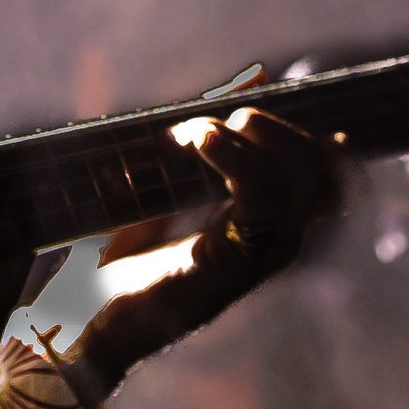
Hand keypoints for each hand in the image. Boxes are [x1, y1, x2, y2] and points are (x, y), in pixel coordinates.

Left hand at [67, 106, 343, 398]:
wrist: (78, 327)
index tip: (262, 109)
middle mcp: (272, 246)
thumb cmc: (113, 264)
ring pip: (295, 181)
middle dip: (278, 128)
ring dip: (252, 137)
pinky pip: (260, 199)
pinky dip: (231, 154)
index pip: (330, 177)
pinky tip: (197, 140)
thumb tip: (251, 80)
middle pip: (323, 172)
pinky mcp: (228, 268)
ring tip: (203, 132)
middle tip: (220, 122)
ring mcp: (256, 260)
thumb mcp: (161, 192)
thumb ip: (204, 145)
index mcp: (263, 229)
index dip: (316, 141)